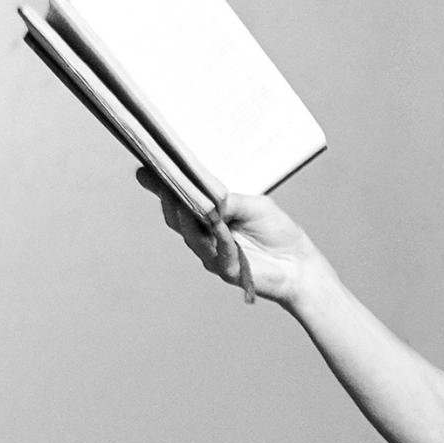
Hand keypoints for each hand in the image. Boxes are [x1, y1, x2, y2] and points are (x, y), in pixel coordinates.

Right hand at [135, 171, 322, 307]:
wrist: (299, 264)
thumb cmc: (277, 231)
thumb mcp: (253, 204)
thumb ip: (228, 200)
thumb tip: (206, 194)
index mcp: (209, 218)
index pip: (179, 202)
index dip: (160, 188)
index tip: (145, 171)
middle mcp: (205, 237)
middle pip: (177, 219)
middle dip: (168, 200)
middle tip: (163, 182)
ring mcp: (213, 256)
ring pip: (191, 236)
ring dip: (189, 219)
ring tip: (186, 200)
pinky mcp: (226, 270)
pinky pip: (217, 252)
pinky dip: (219, 237)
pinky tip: (220, 226)